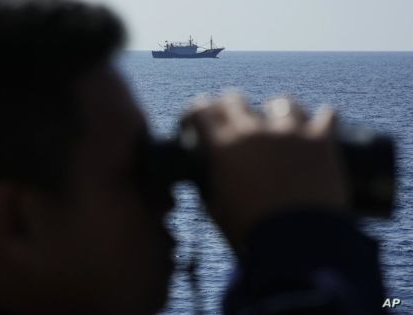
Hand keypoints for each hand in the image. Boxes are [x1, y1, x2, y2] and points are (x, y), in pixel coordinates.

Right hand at [183, 93, 349, 250]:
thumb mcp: (217, 211)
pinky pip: (326, 115)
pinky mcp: (322, 140)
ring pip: (281, 102)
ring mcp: (289, 132)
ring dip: (277, 111)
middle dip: (230, 106)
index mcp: (222, 148)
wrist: (298, 245)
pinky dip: (323, 118)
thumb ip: (210, 189)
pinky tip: (323, 120)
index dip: (196, 111)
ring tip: (281, 121)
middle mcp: (252, 131)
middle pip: (235, 99)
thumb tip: (210, 182)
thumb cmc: (251, 233)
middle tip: (234, 116)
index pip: (199, 111)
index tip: (198, 118)